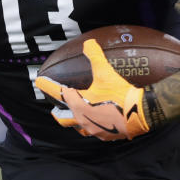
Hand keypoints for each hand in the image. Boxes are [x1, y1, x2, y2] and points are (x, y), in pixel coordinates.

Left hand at [35, 39, 151, 140]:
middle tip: (55, 109)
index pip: (59, 94)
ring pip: (78, 127)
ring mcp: (94, 130)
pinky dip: (93, 125)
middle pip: (64, 118)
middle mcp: (83, 120)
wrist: (140, 114)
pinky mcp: (106, 136)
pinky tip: (98, 120)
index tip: (38, 81)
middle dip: (58, 112)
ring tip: (77, 115)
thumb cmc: (120, 94)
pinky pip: (94, 131)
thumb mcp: (106, 73)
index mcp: (79, 105)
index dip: (47, 86)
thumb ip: (95, 56)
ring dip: (75, 120)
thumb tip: (88, 42)